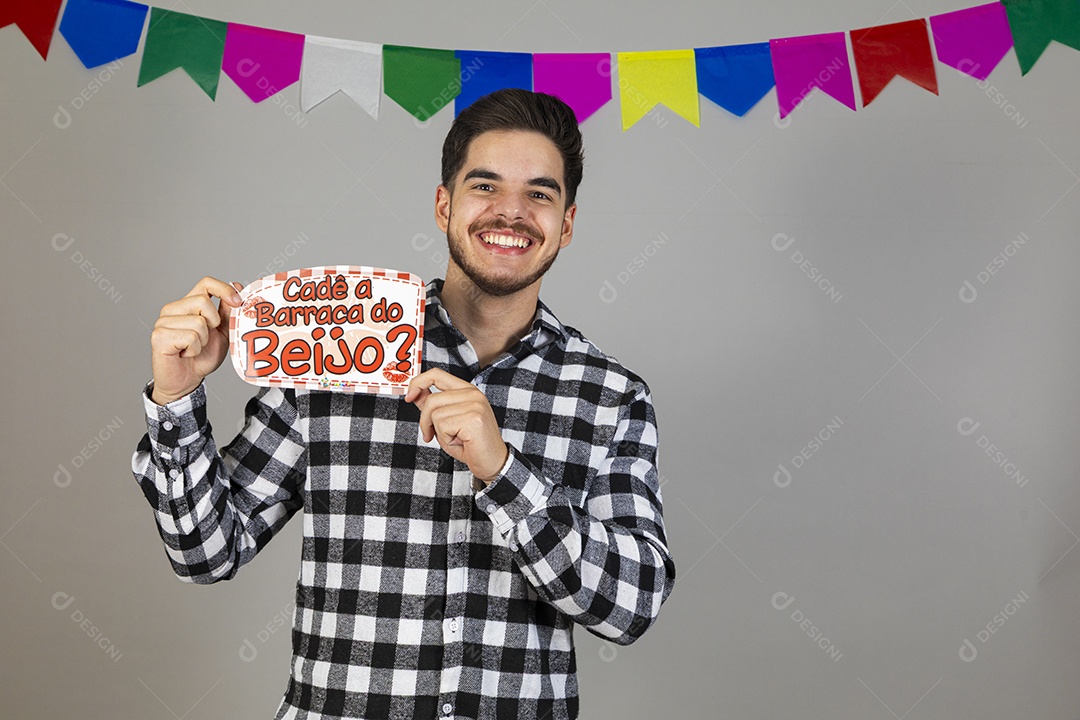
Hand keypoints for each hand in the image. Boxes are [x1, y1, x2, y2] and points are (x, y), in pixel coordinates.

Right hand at [150, 277, 242, 404]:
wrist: (186, 381)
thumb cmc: (202, 357)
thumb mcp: (222, 332)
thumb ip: (227, 311)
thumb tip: (237, 286)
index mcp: (188, 304)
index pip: (206, 283)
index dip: (223, 289)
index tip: (237, 302)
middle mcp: (173, 309)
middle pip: (203, 301)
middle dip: (213, 323)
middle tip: (205, 338)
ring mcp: (163, 322)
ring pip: (198, 322)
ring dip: (203, 340)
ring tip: (194, 348)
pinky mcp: (159, 336)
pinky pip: (190, 337)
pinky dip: (195, 349)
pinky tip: (186, 354)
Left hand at [405, 369, 508, 483]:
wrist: (493, 462)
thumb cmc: (472, 445)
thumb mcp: (447, 422)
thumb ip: (433, 406)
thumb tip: (416, 394)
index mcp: (467, 391)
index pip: (437, 374)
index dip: (418, 382)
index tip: (410, 396)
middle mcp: (473, 394)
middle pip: (432, 399)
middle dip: (425, 421)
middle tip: (431, 434)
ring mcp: (474, 405)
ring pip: (435, 413)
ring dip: (438, 432)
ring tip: (454, 438)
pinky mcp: (473, 418)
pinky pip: (442, 425)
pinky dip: (445, 438)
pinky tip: (460, 441)